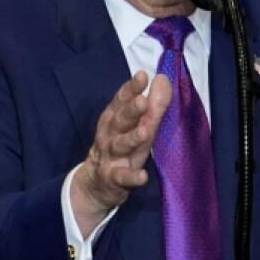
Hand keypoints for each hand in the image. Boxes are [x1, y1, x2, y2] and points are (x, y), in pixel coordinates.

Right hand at [71, 71, 171, 235]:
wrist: (96, 185)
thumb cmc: (120, 149)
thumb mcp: (136, 126)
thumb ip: (152, 105)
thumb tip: (164, 79)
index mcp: (114, 120)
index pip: (121, 101)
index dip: (131, 88)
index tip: (143, 75)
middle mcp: (110, 136)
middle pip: (120, 121)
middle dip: (131, 110)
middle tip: (142, 101)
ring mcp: (110, 157)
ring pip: (120, 146)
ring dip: (132, 139)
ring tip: (146, 132)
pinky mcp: (113, 179)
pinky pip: (122, 177)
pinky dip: (132, 177)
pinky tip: (143, 176)